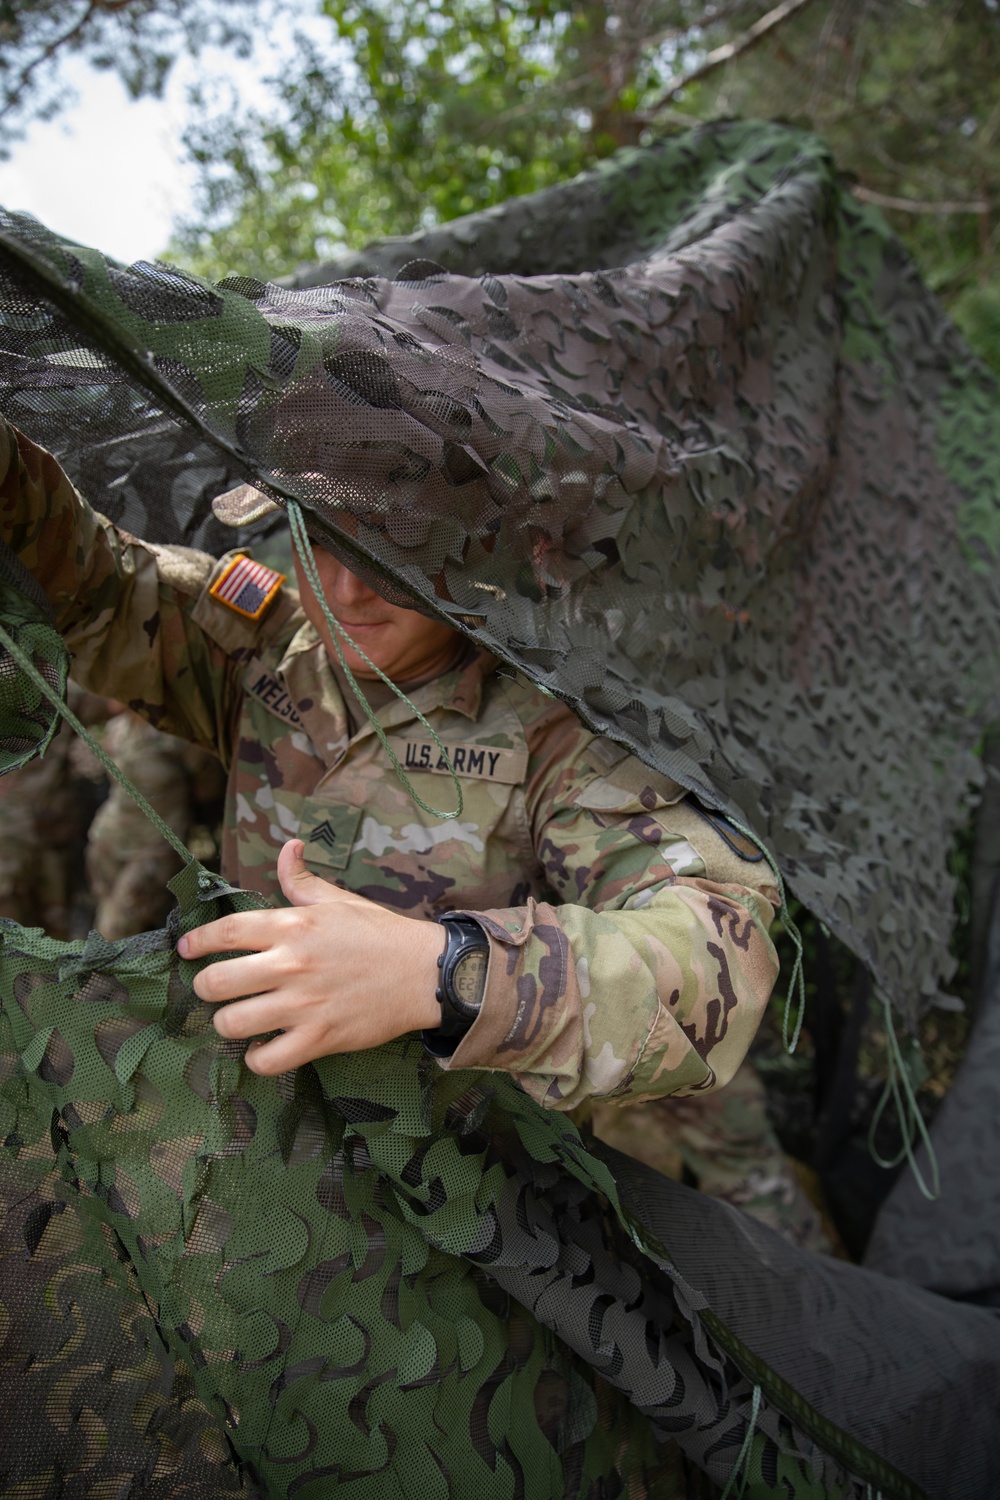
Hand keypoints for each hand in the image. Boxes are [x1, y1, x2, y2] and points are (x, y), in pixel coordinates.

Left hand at [176, 839, 444, 1073]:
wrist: (426, 973)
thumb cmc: (380, 935)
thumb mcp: (339, 901)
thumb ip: (301, 880)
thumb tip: (287, 847)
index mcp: (293, 926)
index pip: (225, 932)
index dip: (196, 942)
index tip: (185, 949)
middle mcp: (292, 964)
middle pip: (215, 982)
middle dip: (206, 987)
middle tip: (216, 989)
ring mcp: (304, 1004)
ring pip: (232, 1022)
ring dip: (228, 1023)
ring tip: (239, 1019)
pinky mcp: (320, 1038)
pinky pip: (267, 1059)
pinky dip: (257, 1058)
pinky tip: (263, 1048)